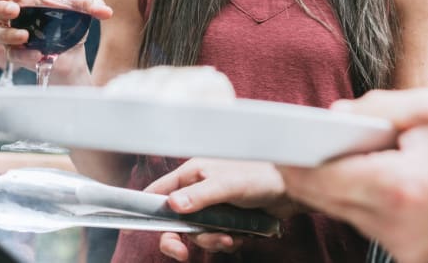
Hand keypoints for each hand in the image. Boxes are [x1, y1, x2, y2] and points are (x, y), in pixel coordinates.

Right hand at [0, 0, 112, 78]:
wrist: (71, 55)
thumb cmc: (66, 25)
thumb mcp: (76, 12)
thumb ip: (86, 4)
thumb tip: (104, 9)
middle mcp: (0, 16)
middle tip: (15, 9)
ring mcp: (3, 37)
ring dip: (6, 33)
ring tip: (25, 35)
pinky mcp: (11, 56)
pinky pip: (9, 55)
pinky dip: (23, 55)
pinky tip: (37, 55)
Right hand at [145, 158, 295, 260]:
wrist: (292, 189)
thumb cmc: (260, 175)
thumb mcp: (227, 184)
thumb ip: (200, 196)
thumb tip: (173, 207)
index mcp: (192, 173)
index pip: (159, 192)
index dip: (145, 210)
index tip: (135, 228)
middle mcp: (198, 190)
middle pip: (174, 221)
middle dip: (178, 238)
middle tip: (182, 253)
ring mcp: (213, 207)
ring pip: (197, 234)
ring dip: (211, 240)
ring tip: (230, 236)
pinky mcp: (227, 221)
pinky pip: (216, 239)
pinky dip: (226, 241)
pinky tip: (240, 235)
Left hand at [279, 88, 427, 262]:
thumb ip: (377, 106)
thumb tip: (331, 115)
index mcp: (397, 186)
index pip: (324, 178)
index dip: (294, 161)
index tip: (273, 143)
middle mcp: (392, 224)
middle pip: (325, 198)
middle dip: (304, 171)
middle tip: (283, 144)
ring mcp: (398, 247)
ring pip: (341, 212)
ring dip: (331, 185)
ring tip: (318, 154)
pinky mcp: (404, 255)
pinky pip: (363, 222)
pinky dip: (357, 199)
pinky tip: (361, 176)